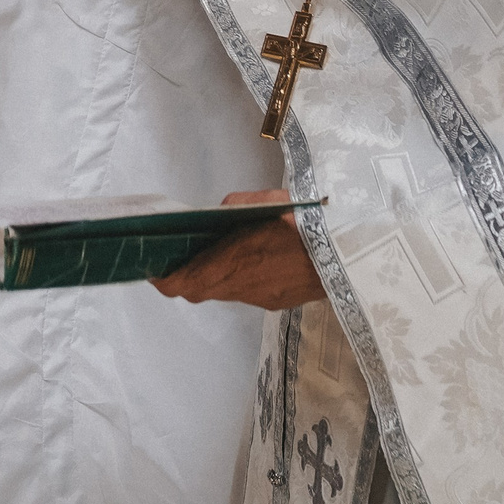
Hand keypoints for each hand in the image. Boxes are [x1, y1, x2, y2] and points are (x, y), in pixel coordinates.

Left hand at [152, 190, 324, 311]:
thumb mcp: (265, 201)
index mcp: (232, 262)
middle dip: (185, 276)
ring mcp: (261, 298)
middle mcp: (242, 287)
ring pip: (225, 292)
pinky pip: (249, 293)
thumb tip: (220, 214)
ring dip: (214, 278)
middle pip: (200, 290)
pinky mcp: (279, 303)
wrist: (350, 255)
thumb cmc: (307, 223)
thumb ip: (234, 207)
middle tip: (178, 257)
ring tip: (215, 255)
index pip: (182, 282)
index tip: (153, 268)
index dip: (163, 278)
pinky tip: (251, 262)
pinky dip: (240, 279)